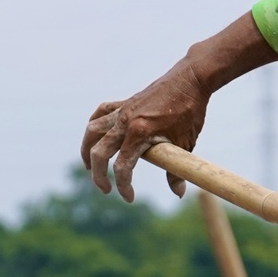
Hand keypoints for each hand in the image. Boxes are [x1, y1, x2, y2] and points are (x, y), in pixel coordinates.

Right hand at [82, 13, 277, 202]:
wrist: (191, 79)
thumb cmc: (190, 110)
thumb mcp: (186, 143)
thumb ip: (177, 171)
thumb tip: (179, 193)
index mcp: (140, 132)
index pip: (122, 166)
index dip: (123, 186)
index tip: (129, 197)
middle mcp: (125, 121)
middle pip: (98, 152)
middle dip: (97, 174)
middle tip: (105, 189)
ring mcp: (122, 110)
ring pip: (92, 131)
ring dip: (87, 150)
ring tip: (89, 166)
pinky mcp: (125, 103)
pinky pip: (100, 113)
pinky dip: (94, 126)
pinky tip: (95, 136)